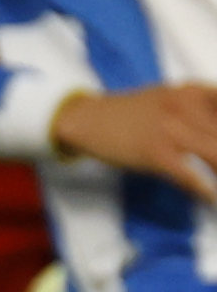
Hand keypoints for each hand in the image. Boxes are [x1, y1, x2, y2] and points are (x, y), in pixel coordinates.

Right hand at [53, 84, 216, 200]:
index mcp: (195, 92)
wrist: (87, 119)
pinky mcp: (157, 153)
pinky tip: (211, 198)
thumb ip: (204, 109)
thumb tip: (216, 132)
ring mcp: (172, 131)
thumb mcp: (173, 97)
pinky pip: (192, 176)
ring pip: (216, 156)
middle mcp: (187, 107)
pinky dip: (206, 191)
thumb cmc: (132, 112)